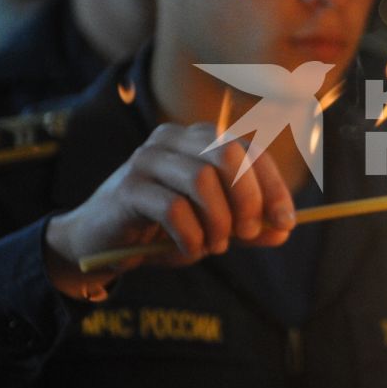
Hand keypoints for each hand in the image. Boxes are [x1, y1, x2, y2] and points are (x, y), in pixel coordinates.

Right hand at [43, 121, 293, 294]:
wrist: (100, 243)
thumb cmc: (162, 229)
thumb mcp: (214, 228)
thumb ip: (249, 227)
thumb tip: (284, 230)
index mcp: (198, 139)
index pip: (249, 151)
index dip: (273, 187)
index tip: (286, 222)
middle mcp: (173, 139)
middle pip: (228, 155)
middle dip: (248, 200)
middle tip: (247, 234)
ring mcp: (147, 159)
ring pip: (201, 180)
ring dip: (218, 222)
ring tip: (214, 246)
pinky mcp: (128, 187)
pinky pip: (172, 208)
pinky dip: (191, 235)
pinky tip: (190, 249)